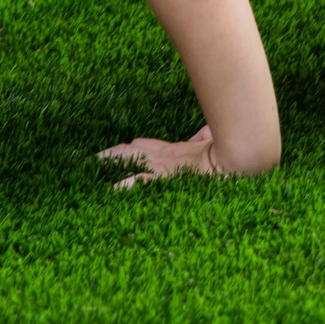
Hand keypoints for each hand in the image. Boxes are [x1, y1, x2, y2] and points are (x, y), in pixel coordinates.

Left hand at [98, 125, 220, 190]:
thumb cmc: (227, 150)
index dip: (130, 147)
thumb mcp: (213, 141)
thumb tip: (202, 134)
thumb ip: (204, 137)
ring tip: (90, 168)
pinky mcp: (165, 177)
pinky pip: (139, 180)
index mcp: (173, 151)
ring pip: (126, 159)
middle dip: (110, 155)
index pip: (145, 146)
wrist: (234, 158)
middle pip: (128, 150)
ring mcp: (162, 167)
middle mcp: (162, 157)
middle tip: (92, 159)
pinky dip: (123, 185)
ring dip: (108, 163)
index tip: (119, 149)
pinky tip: (109, 189)